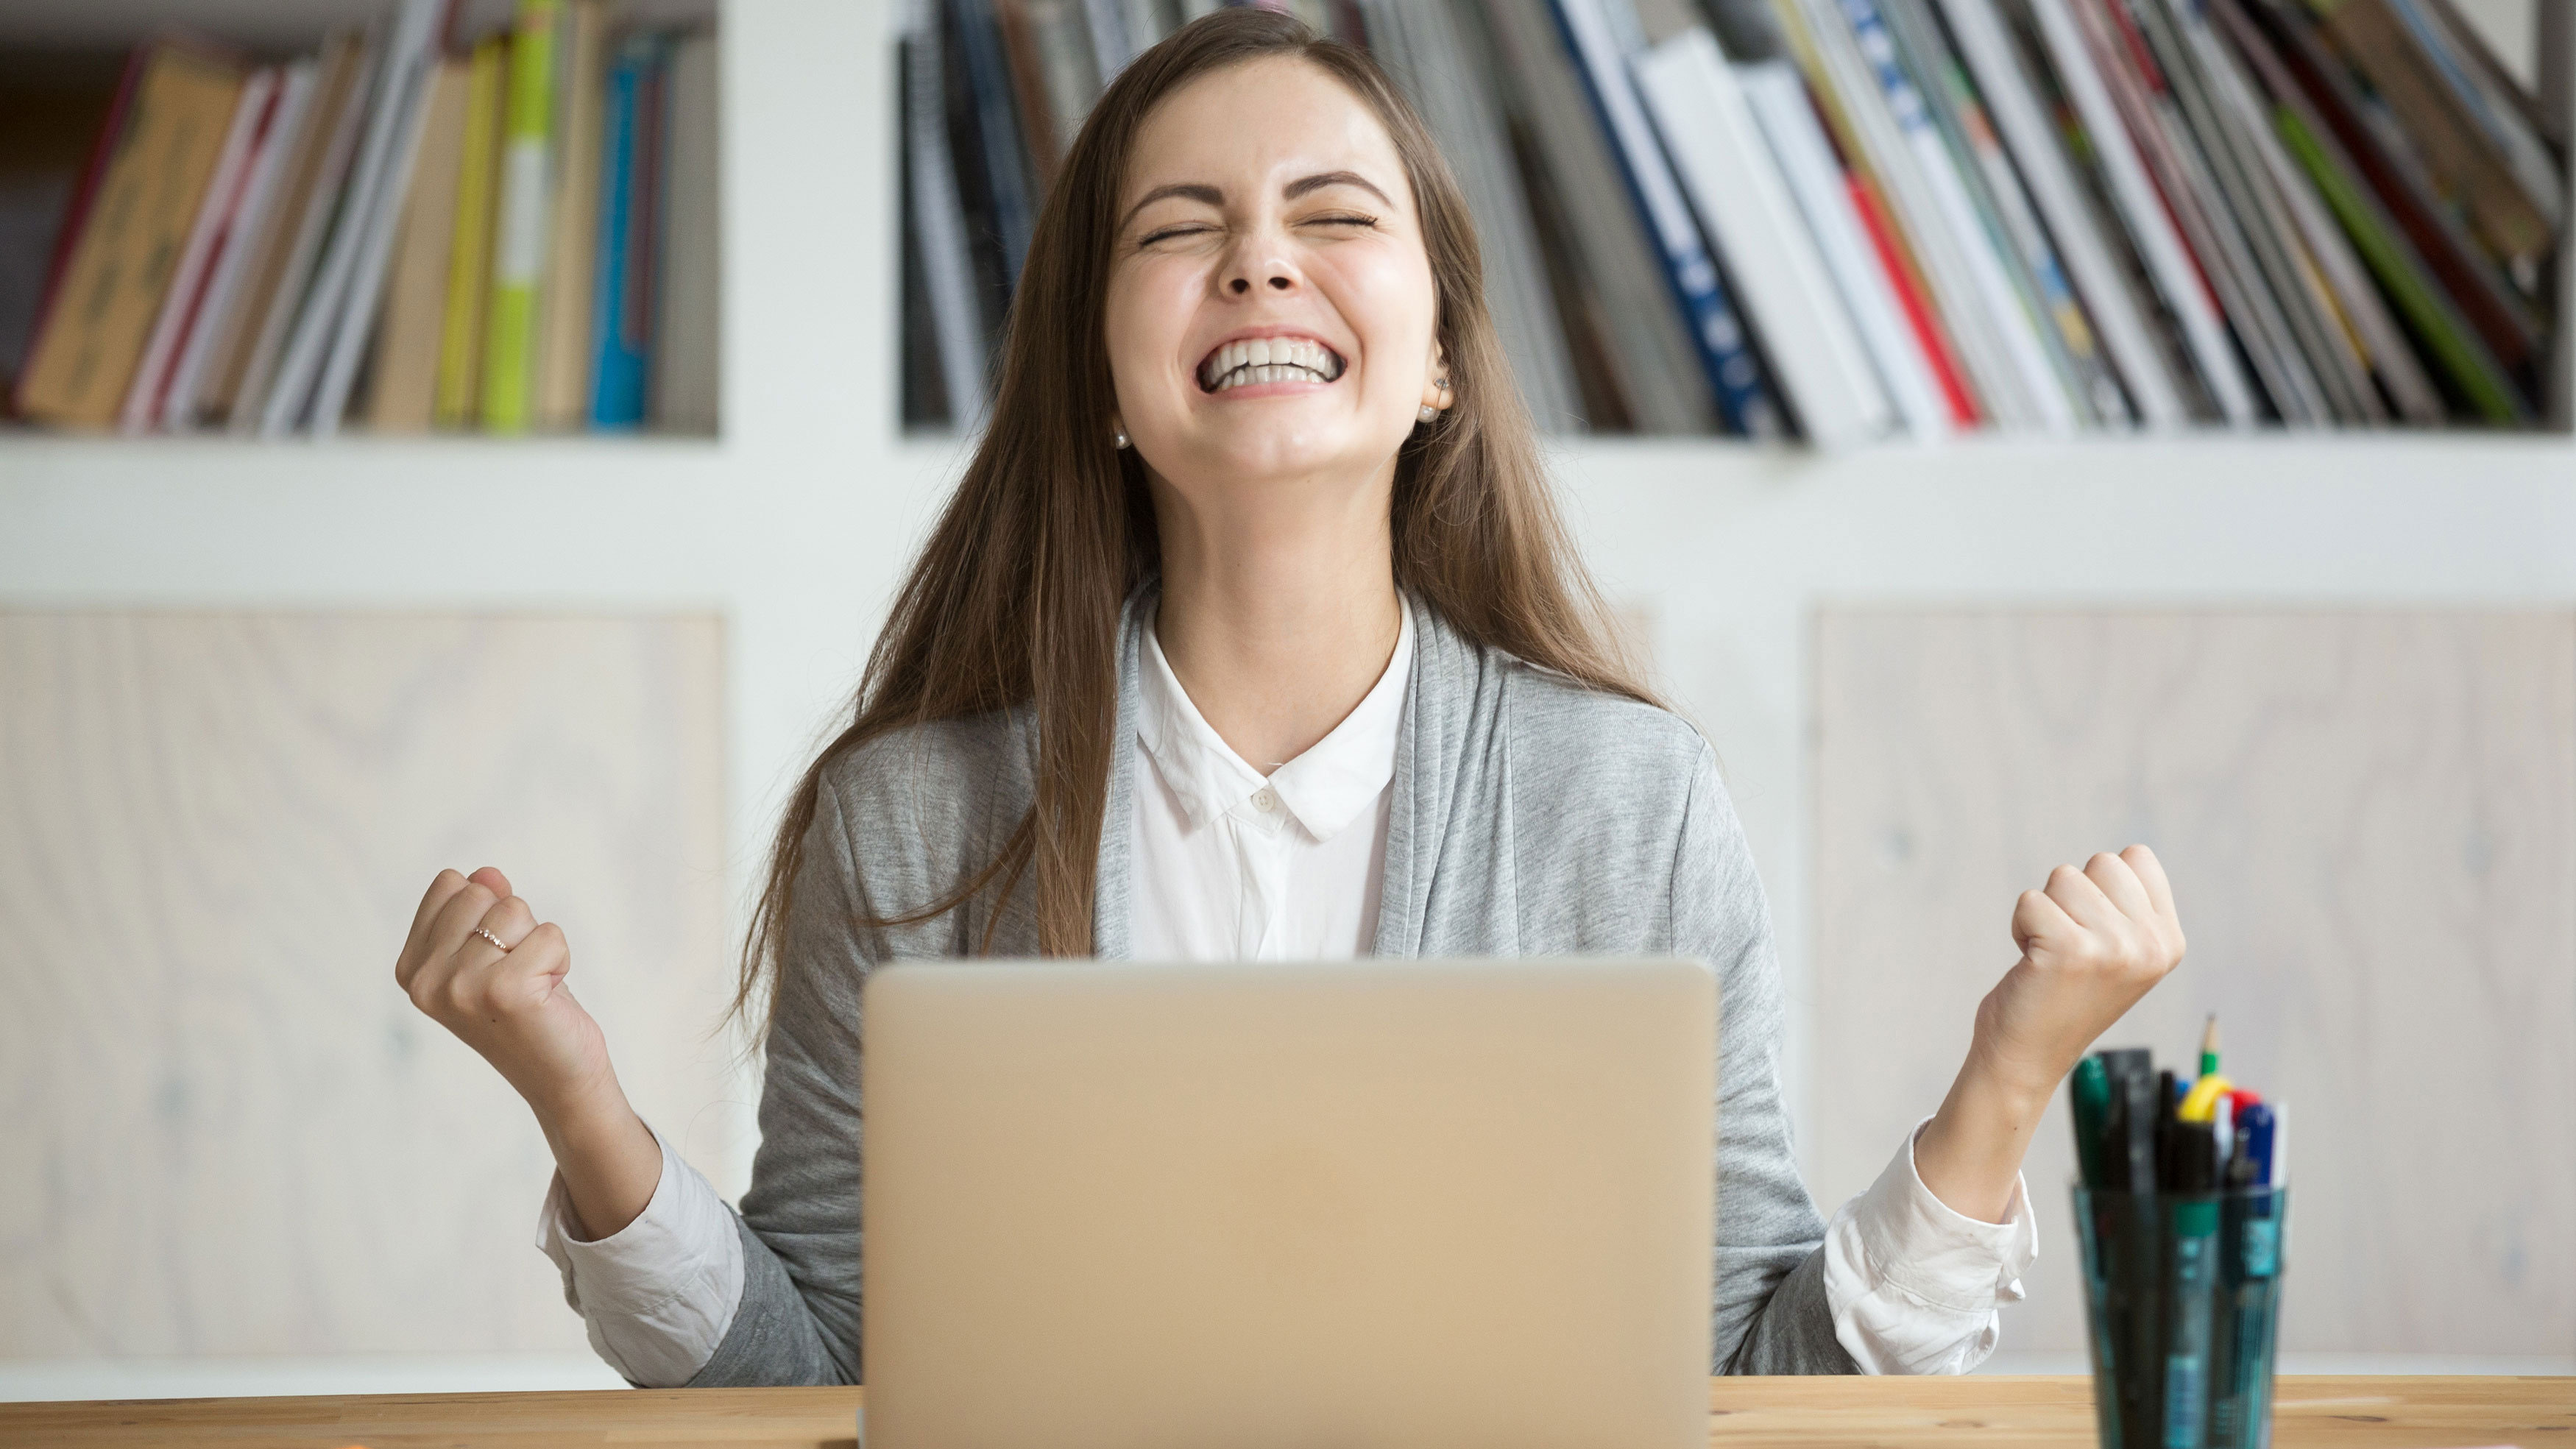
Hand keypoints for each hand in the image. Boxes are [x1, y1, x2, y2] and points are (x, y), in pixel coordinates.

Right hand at [395, 866, 612, 1117]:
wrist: (557, 1077)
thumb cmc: (528, 1010)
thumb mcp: (494, 951)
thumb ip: (482, 908)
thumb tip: (487, 873)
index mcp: (411, 967)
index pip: (450, 884)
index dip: (487, 910)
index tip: (493, 957)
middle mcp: (426, 980)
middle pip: (480, 892)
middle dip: (514, 925)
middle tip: (519, 973)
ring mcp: (460, 987)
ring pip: (515, 910)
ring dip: (538, 943)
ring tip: (533, 985)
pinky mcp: (504, 992)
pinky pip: (549, 934)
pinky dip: (560, 958)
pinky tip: (548, 995)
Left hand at [1973, 845, 2186, 1103]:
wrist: (2028, 1058)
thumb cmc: (2064, 995)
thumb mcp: (2121, 952)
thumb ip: (2131, 908)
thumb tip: (2129, 856)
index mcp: (2169, 941)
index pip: (2136, 858)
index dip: (2101, 886)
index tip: (2094, 931)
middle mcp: (2150, 945)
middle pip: (2101, 862)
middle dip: (2071, 896)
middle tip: (2067, 946)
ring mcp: (2114, 948)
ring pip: (2063, 877)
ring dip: (2044, 911)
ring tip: (2051, 955)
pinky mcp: (2070, 951)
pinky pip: (2030, 901)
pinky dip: (2020, 926)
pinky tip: (2032, 963)